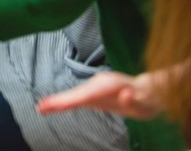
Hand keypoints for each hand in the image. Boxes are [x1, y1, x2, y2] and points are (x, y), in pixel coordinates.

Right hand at [37, 72, 160, 119]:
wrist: (149, 92)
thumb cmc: (148, 100)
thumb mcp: (146, 103)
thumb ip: (135, 99)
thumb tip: (126, 95)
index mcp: (108, 85)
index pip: (86, 94)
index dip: (69, 100)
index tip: (55, 104)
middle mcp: (99, 83)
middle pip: (76, 93)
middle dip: (58, 100)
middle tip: (41, 107)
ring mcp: (95, 86)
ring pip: (75, 94)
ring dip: (59, 100)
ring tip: (42, 107)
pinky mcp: (94, 92)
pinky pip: (77, 97)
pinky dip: (65, 101)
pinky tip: (55, 105)